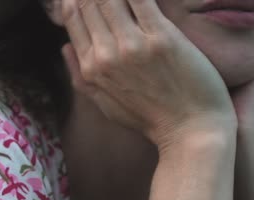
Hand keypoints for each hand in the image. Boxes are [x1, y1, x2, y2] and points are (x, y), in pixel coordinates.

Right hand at [61, 0, 237, 149]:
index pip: (73, 19)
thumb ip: (80, 77)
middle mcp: (106, 54)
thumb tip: (64, 47)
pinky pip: (142, 0)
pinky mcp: (162, 37)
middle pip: (89, 3)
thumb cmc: (149, 120)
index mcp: (91, 69)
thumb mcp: (105, 106)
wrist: (190, 131)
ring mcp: (133, 44)